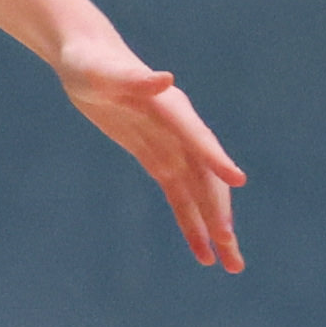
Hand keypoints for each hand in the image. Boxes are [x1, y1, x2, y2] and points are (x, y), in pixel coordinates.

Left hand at [59, 42, 247, 271]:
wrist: (88, 60)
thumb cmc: (93, 63)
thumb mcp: (104, 72)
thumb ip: (135, 78)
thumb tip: (164, 78)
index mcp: (172, 109)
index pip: (197, 137)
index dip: (215, 157)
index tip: (237, 181)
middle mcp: (181, 131)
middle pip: (206, 177)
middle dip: (219, 213)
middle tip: (230, 249)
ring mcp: (172, 147)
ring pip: (199, 194)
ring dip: (214, 228)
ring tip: (231, 266)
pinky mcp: (158, 159)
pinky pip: (179, 196)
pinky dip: (191, 222)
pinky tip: (202, 252)